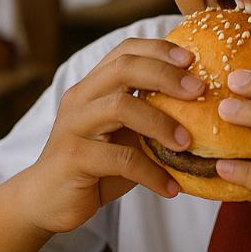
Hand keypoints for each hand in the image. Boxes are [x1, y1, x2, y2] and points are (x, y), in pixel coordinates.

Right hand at [17, 39, 202, 233]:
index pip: (125, 51)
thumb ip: (150, 118)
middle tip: (199, 90)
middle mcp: (80, 98)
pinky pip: (119, 159)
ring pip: (120, 107)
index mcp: (93, 86)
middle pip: (123, 68)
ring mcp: (73, 126)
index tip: (193, 59)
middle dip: (165, 75)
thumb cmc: (96, 166)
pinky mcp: (72, 157)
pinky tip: (171, 187)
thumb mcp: (125, 136)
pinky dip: (151, 173)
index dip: (159, 49)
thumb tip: (203, 107)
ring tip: (187, 144)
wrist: (47, 201)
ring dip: (160, 123)